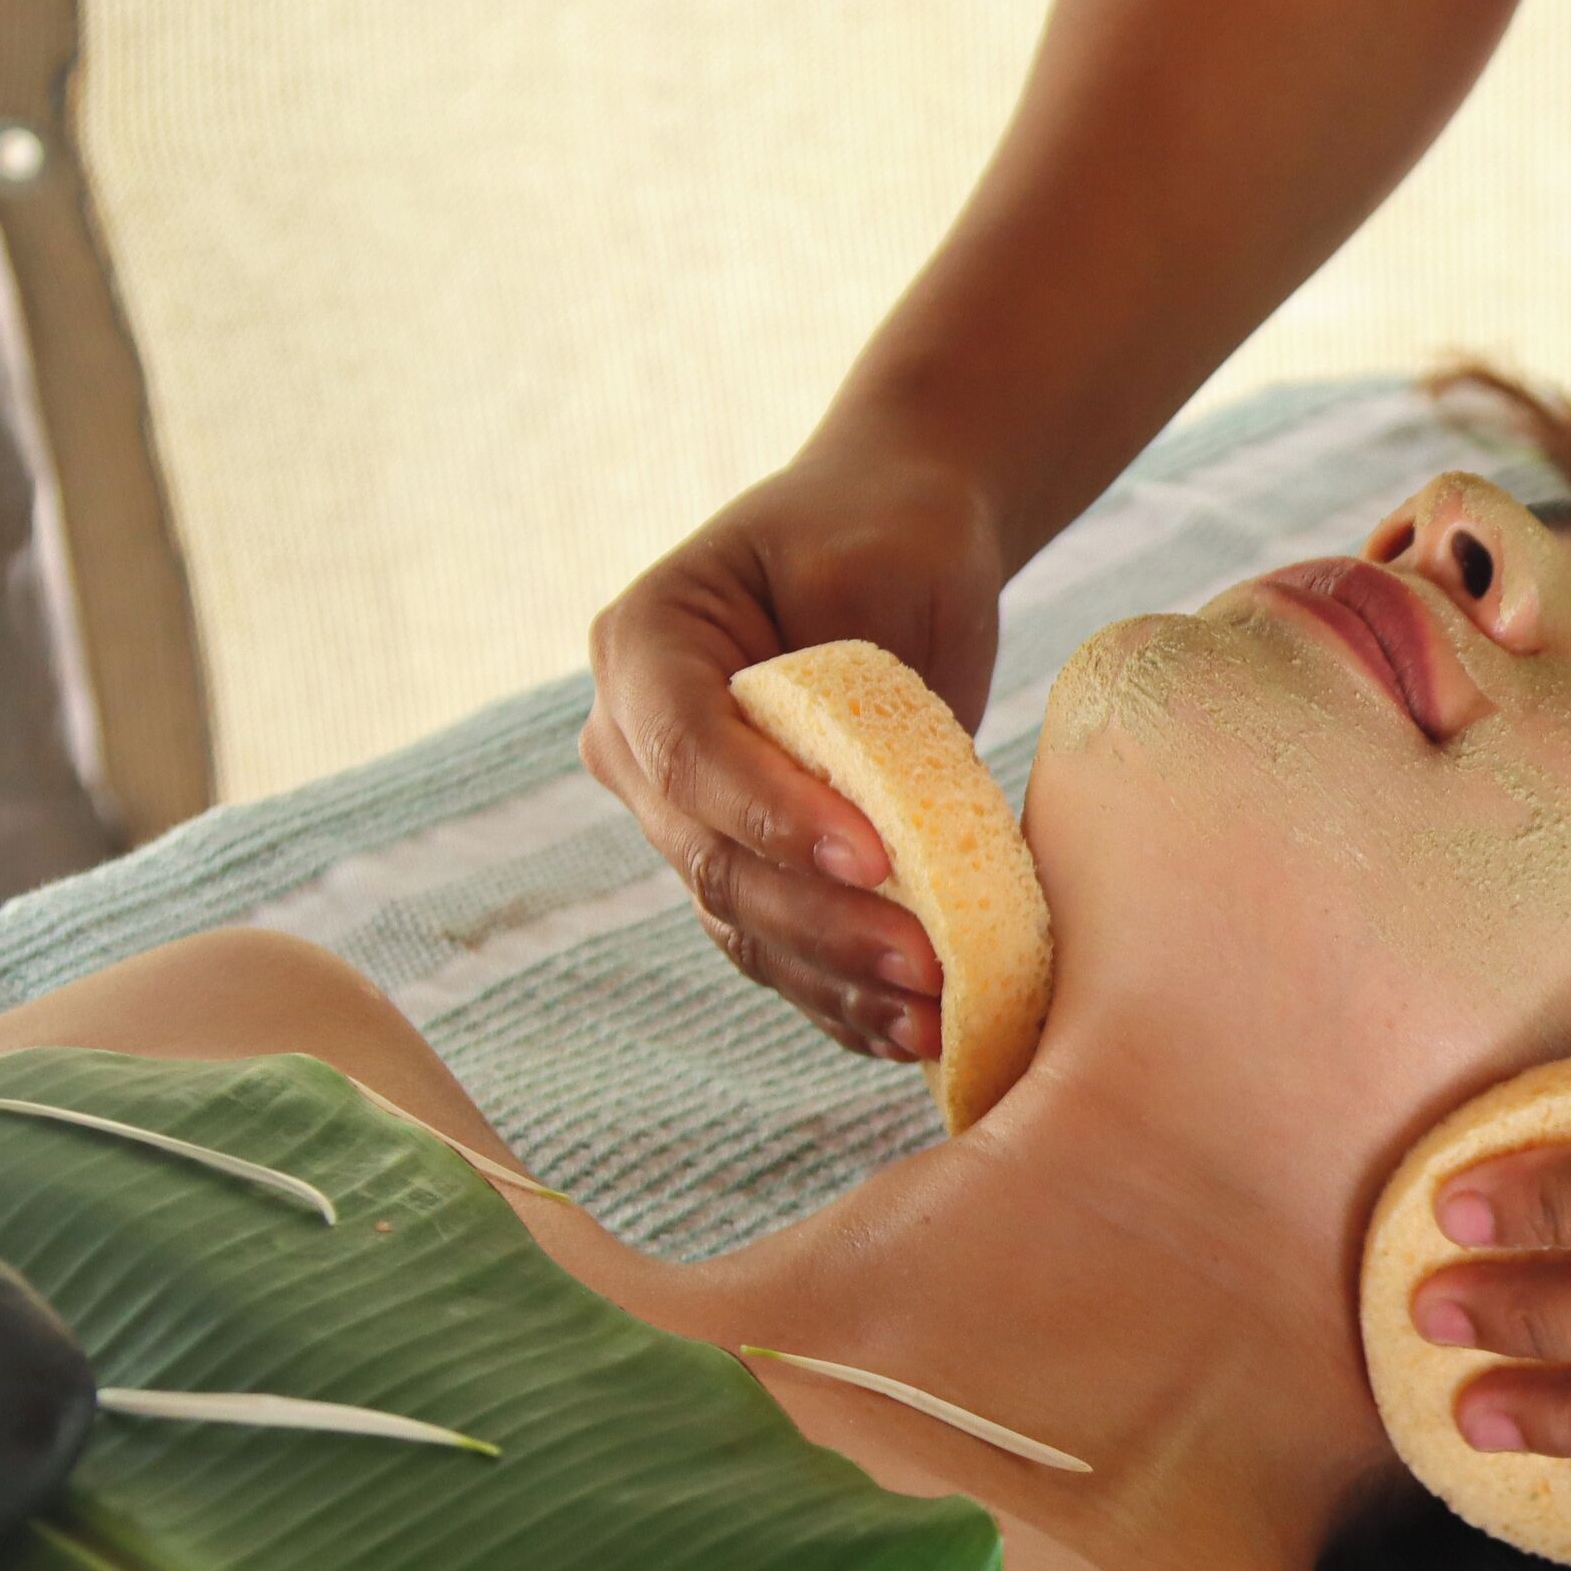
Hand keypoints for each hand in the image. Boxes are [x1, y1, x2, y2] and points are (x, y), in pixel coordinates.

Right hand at [582, 440, 1008, 1062]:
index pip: (689, 750)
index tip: (876, 855)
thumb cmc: (887, 535)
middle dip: (820, 919)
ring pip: (743, 922)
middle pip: (710, 857)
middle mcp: (637, 740)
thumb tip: (876, 806)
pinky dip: (840, 998)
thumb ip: (852, 663)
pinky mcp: (750, 865)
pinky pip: (778, 950)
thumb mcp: (873, 558)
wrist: (895, 547)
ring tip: (932, 1015)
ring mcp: (684, 815)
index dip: (771, 814)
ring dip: (835, 979)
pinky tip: (909, 1034)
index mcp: (643, 645)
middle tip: (924, 960)